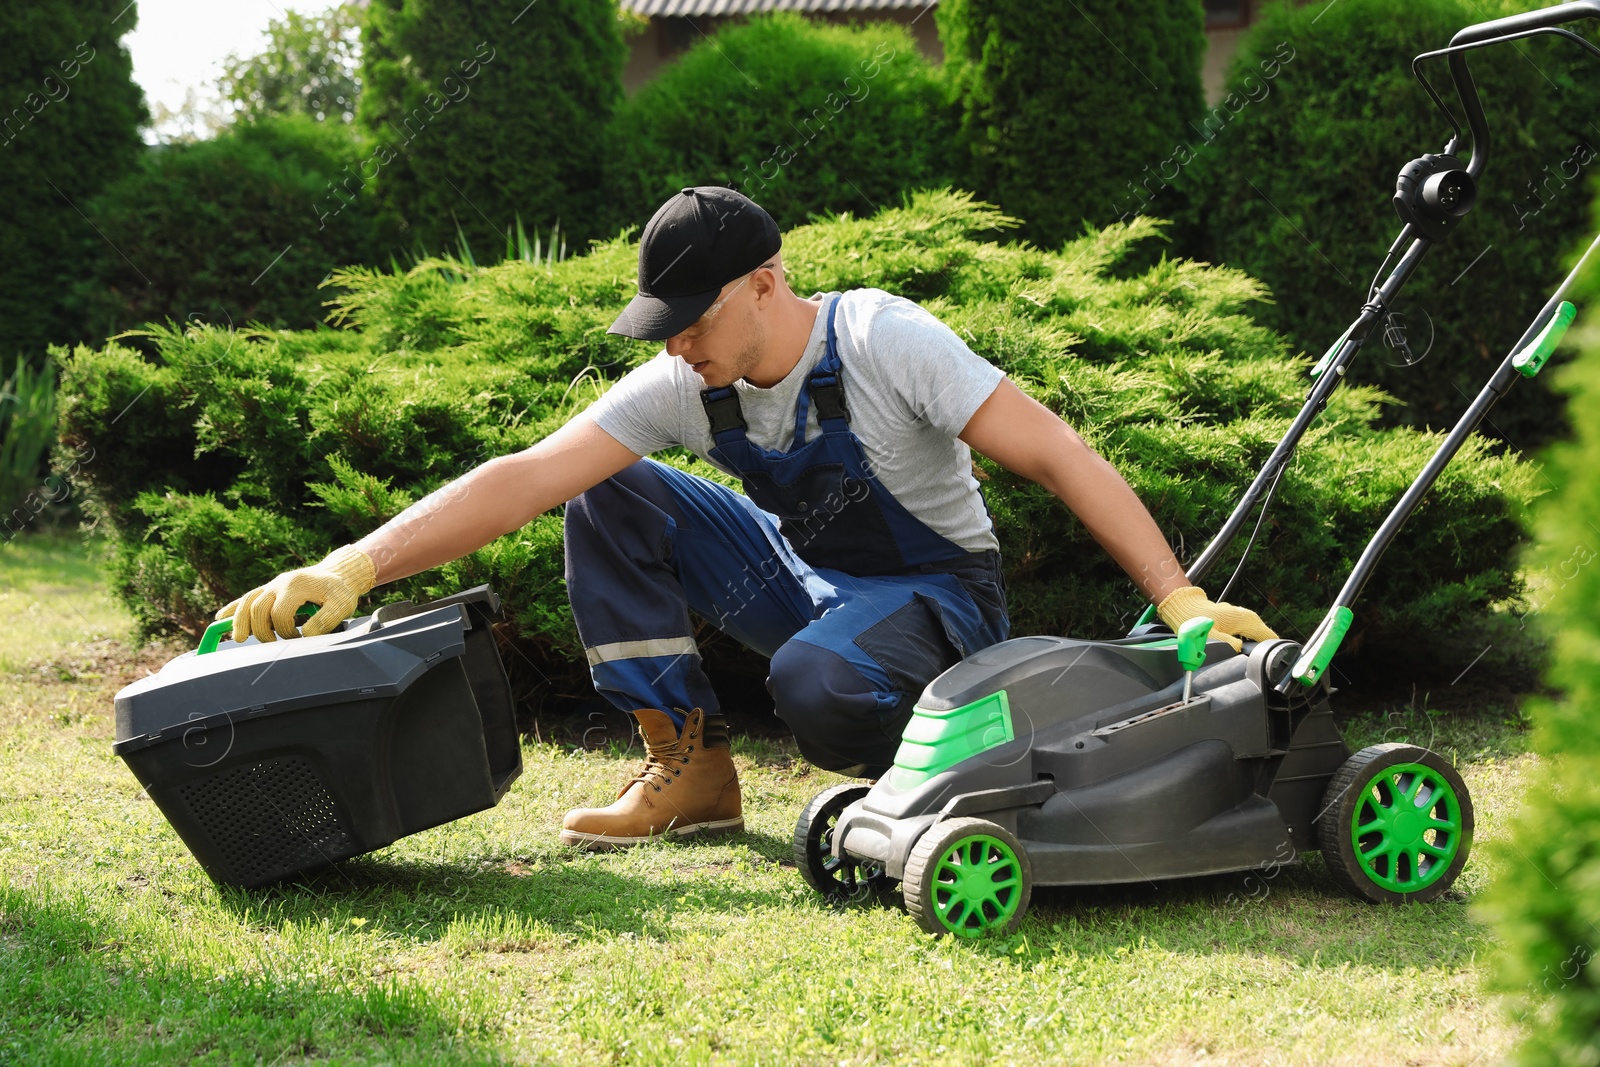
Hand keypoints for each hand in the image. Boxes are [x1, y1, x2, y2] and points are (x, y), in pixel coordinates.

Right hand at [214, 544, 375, 642]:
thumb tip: (304, 634)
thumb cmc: (340, 590)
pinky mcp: (271, 589)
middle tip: (272, 643)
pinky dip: (234, 608)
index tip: (298, 638)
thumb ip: (325, 620)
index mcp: (296, 586)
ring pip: (247, 601)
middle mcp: (280, 583)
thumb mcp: (341, 605)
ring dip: (239, 621)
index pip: (279, 612)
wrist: (339, 573)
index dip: (285, 630)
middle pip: (257, 607)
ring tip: (237, 638)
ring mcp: (273, 585)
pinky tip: (221, 618)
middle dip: (261, 629)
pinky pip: (248, 597)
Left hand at [1156, 585, 1277, 652]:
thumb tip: (1240, 649)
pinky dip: (1244, 642)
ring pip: (1255, 636)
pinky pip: (1246, 633)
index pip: (1270, 638)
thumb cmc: (1196, 620)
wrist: (1185, 606)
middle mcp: (1248, 617)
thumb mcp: (1212, 636)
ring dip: (1251, 647)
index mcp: (1247, 620)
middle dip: (1259, 651)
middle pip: (1264, 638)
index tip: (1266, 664)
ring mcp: (1242, 617)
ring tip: (1243, 658)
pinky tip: (1236, 649)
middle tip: (1251, 664)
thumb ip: (1229, 644)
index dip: (1270, 652)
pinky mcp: (1236, 619)